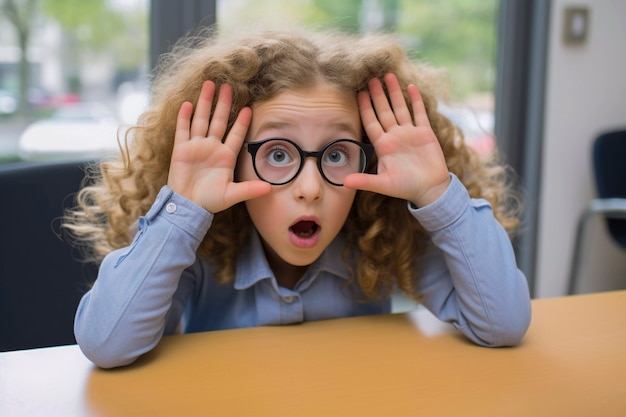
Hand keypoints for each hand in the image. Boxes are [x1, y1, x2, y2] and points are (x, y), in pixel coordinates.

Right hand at [167, 81, 270, 212]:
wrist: (188, 206)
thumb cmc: (210, 201)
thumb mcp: (232, 195)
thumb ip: (250, 190)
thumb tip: (270, 189)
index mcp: (226, 156)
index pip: (236, 134)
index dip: (242, 122)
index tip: (248, 108)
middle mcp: (212, 148)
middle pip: (219, 120)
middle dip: (224, 103)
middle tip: (229, 86)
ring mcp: (196, 147)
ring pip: (202, 120)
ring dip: (205, 103)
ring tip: (210, 85)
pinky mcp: (181, 149)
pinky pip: (183, 130)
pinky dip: (184, 117)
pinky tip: (188, 103)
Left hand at [344, 73, 449, 206]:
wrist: (430, 190)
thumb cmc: (405, 187)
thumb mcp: (383, 184)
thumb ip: (364, 181)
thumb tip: (344, 183)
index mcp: (383, 145)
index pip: (371, 122)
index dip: (365, 108)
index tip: (358, 93)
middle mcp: (395, 136)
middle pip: (383, 111)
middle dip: (377, 95)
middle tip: (370, 78)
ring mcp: (410, 133)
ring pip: (400, 108)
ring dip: (394, 93)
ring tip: (388, 75)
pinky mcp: (425, 133)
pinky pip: (419, 113)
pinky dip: (415, 100)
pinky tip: (410, 87)